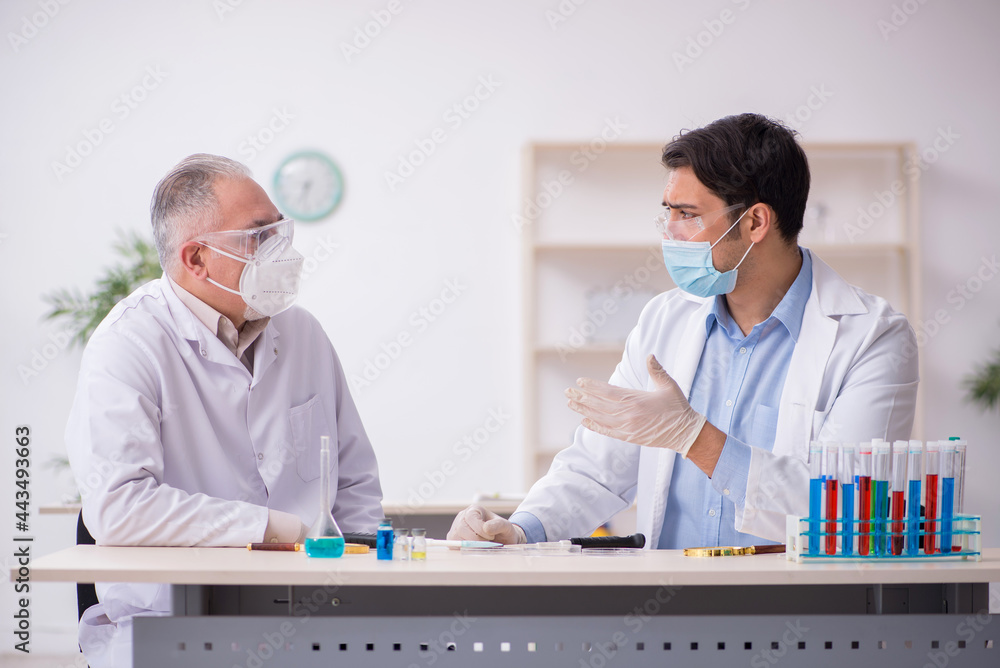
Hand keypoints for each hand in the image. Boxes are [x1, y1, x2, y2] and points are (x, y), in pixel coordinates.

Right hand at [447, 505, 525, 543]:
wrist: (501, 540)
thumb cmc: (502, 531)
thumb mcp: (506, 526)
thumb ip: (498, 525)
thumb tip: (485, 528)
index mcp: (474, 510)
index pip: (470, 517)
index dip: (480, 530)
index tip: (491, 537)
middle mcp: (462, 517)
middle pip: (461, 528)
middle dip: (475, 540)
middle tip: (487, 544)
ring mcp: (456, 529)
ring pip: (456, 538)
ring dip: (470, 546)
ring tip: (482, 546)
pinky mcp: (455, 540)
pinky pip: (454, 546)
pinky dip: (464, 550)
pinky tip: (475, 550)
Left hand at [564, 354, 706, 456]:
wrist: (685, 433)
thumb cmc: (677, 407)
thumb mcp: (668, 385)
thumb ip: (657, 370)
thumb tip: (650, 355)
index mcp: (635, 400)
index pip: (607, 391)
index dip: (592, 386)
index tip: (580, 381)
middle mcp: (628, 414)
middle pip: (599, 405)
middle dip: (581, 397)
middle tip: (567, 391)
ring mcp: (627, 427)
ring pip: (600, 418)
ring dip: (583, 410)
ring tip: (570, 404)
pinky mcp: (629, 437)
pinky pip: (607, 431)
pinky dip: (595, 426)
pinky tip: (584, 421)